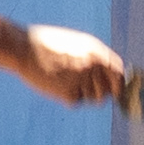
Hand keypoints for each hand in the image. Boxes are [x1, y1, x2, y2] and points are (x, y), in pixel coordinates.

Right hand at [12, 22, 129, 107]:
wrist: (23, 48)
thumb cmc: (48, 44)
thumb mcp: (76, 42)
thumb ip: (95, 56)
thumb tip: (111, 73)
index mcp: (96, 51)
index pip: (119, 73)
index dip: (120, 84)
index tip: (117, 91)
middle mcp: (92, 66)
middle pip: (107, 91)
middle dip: (100, 93)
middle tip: (84, 88)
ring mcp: (81, 80)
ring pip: (92, 98)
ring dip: (83, 94)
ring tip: (64, 80)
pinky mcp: (68, 93)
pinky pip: (75, 102)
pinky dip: (67, 97)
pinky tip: (55, 84)